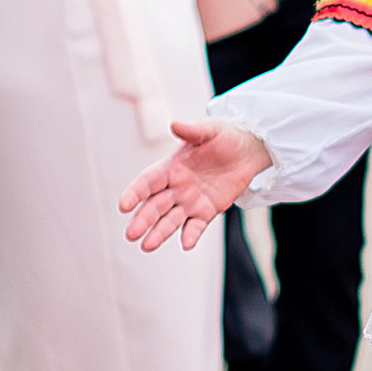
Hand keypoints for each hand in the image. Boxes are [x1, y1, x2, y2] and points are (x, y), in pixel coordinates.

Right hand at [121, 119, 271, 250]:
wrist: (247, 150)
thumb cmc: (224, 137)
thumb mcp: (209, 130)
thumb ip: (192, 131)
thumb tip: (175, 124)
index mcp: (171, 167)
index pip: (147, 182)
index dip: (134, 193)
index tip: (123, 205)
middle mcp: (176, 187)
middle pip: (154, 206)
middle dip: (143, 220)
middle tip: (131, 234)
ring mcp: (190, 201)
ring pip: (170, 220)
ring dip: (159, 233)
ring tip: (147, 246)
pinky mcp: (207, 211)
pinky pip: (196, 226)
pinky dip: (191, 235)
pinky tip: (186, 244)